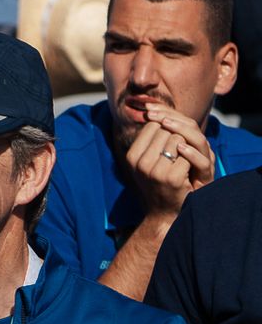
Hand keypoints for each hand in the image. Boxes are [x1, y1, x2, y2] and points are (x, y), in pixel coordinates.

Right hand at [125, 103, 215, 218]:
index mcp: (132, 156)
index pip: (152, 125)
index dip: (166, 130)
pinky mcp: (172, 178)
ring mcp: (155, 171)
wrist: (165, 213)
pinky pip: (186, 155)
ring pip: (177, 140)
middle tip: (179, 156)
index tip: (170, 144)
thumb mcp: (146, 161)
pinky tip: (188, 173)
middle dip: (176, 138)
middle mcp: (140, 162)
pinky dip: (192, 161)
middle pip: (165, 130)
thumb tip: (152, 110)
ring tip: (182, 164)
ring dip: (185, 149)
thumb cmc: (158, 184)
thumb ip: (148, 140)